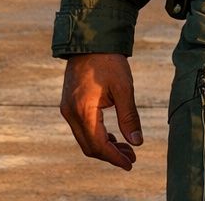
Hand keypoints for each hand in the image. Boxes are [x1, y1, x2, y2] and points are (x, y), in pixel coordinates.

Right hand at [60, 52, 142, 169]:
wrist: (90, 40)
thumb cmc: (108, 61)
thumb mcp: (123, 88)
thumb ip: (129, 117)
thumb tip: (137, 142)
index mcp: (83, 109)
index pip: (98, 145)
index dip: (115, 158)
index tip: (131, 164)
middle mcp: (70, 112)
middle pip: (89, 146)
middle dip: (110, 155)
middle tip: (132, 157)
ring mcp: (67, 108)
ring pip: (84, 139)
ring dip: (104, 146)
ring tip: (126, 148)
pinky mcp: (69, 103)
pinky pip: (81, 128)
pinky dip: (96, 136)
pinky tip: (112, 135)